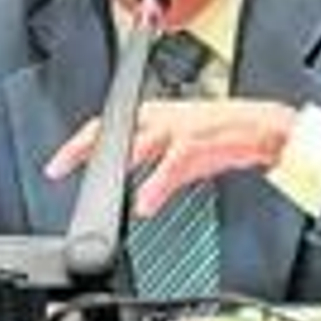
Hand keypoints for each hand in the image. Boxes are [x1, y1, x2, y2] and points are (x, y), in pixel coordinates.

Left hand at [45, 98, 296, 216]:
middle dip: (81, 148)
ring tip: (101, 194)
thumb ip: (157, 175)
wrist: (264, 128)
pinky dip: (156, 185)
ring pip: (136, 143)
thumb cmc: (223, 138)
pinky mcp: (199, 141)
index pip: (104, 126)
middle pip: (109, 128)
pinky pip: (171, 163)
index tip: (55, 165)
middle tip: (58, 168)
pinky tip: (145, 204)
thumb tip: (139, 199)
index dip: (77, 145)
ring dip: (116, 168)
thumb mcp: (182, 160)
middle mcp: (159, 117)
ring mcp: (178, 126)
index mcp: (151, 117)